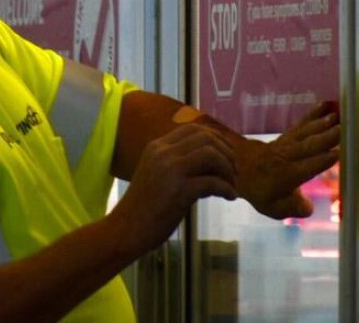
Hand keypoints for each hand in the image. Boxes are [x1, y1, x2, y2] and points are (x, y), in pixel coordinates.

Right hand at [107, 124, 237, 255]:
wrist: (124, 230)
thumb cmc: (142, 207)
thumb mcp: (156, 174)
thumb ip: (178, 165)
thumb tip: (212, 167)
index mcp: (157, 146)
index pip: (194, 129)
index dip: (216, 138)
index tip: (226, 153)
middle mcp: (164, 152)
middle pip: (206, 137)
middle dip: (226, 152)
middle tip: (233, 170)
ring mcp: (171, 170)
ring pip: (211, 154)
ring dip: (227, 168)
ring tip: (231, 184)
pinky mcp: (179, 191)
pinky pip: (213, 182)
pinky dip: (227, 188)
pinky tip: (230, 197)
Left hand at [236, 102, 339, 218]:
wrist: (239, 169)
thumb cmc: (261, 191)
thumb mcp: (274, 208)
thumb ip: (293, 208)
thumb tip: (309, 207)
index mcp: (288, 175)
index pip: (308, 167)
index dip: (322, 161)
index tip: (338, 154)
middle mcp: (288, 157)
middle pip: (309, 146)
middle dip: (326, 137)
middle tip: (342, 129)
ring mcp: (287, 144)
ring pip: (306, 132)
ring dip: (321, 123)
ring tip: (336, 115)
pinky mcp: (287, 135)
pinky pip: (301, 124)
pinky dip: (313, 114)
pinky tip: (325, 105)